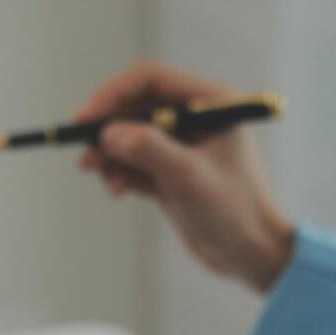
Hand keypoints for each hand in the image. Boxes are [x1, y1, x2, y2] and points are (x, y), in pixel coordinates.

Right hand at [75, 62, 293, 291]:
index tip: (85, 117)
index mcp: (211, 102)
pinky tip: (115, 189)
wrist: (251, 255)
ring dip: (110, 153)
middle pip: (136, 107)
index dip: (113, 93)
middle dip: (107, 127)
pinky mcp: (172, 174)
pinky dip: (120, 172)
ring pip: (131, 136)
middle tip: (83, 149)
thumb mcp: (187, 176)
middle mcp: (196, 118)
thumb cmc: (234, 210)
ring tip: (96, 173)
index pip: (150, 80)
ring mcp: (182, 147)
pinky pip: (135, 163)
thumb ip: (147, 149)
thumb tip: (107, 133)